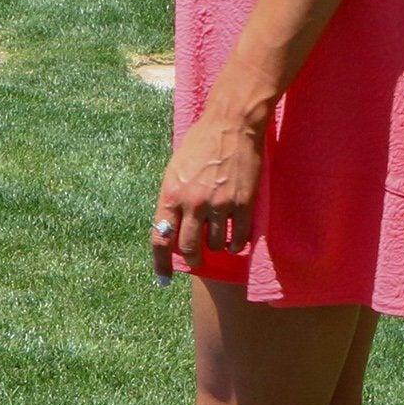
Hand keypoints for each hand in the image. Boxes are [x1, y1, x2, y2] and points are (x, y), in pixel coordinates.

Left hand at [152, 106, 263, 278]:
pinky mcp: (243, 203)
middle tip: (195, 261)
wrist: (231, 126)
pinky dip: (236, 243)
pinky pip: (239, 237)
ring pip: (215, 244)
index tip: (163, 278)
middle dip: (192, 259)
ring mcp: (219, 205)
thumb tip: (172, 228)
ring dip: (215, 246)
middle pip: (189, 248)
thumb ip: (172, 200)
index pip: (160, 238)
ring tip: (217, 239)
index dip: (160, 263)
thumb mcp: (174, 172)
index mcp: (170, 195)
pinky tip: (234, 242)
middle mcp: (192, 203)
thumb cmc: (199, 145)